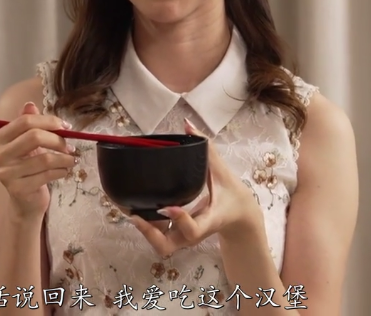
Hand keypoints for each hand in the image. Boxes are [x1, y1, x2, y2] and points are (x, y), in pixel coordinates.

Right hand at [0, 102, 76, 221]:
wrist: (24, 202)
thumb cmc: (28, 169)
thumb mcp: (27, 144)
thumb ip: (28, 124)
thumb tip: (30, 105)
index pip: (25, 121)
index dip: (49, 121)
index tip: (66, 127)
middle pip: (34, 137)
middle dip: (58, 140)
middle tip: (70, 145)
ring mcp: (6, 173)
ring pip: (44, 158)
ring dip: (64, 158)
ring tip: (71, 159)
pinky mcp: (18, 189)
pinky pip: (47, 175)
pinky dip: (61, 171)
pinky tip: (65, 171)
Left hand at [129, 119, 262, 256]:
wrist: (240, 218)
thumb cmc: (233, 195)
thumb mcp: (223, 172)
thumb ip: (207, 149)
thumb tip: (188, 124)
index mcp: (209, 221)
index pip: (192, 230)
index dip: (179, 219)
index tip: (167, 206)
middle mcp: (194, 234)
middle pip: (167, 246)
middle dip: (149, 233)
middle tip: (136, 212)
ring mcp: (185, 238)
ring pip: (160, 246)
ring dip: (144, 231)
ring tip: (130, 207)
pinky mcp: (179, 236)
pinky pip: (159, 237)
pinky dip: (146, 227)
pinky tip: (137, 207)